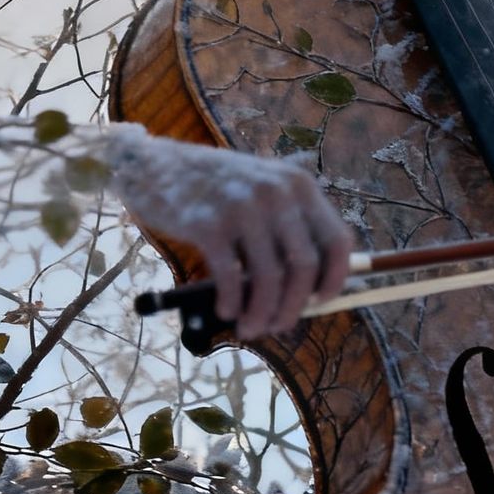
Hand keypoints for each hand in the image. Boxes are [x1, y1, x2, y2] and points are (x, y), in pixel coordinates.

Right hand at [110, 132, 352, 336]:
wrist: (155, 166)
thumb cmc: (214, 187)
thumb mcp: (262, 187)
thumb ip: (289, 225)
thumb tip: (312, 289)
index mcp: (298, 184)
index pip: (338, 240)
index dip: (335, 279)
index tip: (320, 304)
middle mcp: (276, 192)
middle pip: (304, 266)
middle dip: (294, 306)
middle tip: (277, 326)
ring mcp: (242, 207)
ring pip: (269, 279)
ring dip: (262, 314)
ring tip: (250, 328)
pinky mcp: (208, 224)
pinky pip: (230, 278)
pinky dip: (232, 303)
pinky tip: (226, 310)